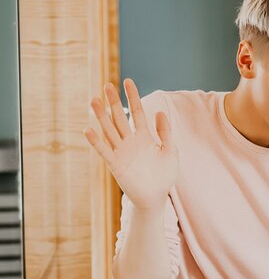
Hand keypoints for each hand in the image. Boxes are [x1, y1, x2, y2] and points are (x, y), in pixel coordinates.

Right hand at [83, 78, 177, 210]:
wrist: (155, 197)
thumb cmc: (164, 175)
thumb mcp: (170, 151)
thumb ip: (165, 133)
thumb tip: (160, 112)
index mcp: (144, 137)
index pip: (137, 112)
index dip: (132, 97)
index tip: (127, 81)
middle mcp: (130, 141)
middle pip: (119, 117)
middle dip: (113, 102)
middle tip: (107, 85)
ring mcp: (122, 152)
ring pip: (109, 130)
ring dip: (101, 116)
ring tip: (94, 100)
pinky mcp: (116, 164)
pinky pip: (104, 151)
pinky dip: (96, 141)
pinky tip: (88, 129)